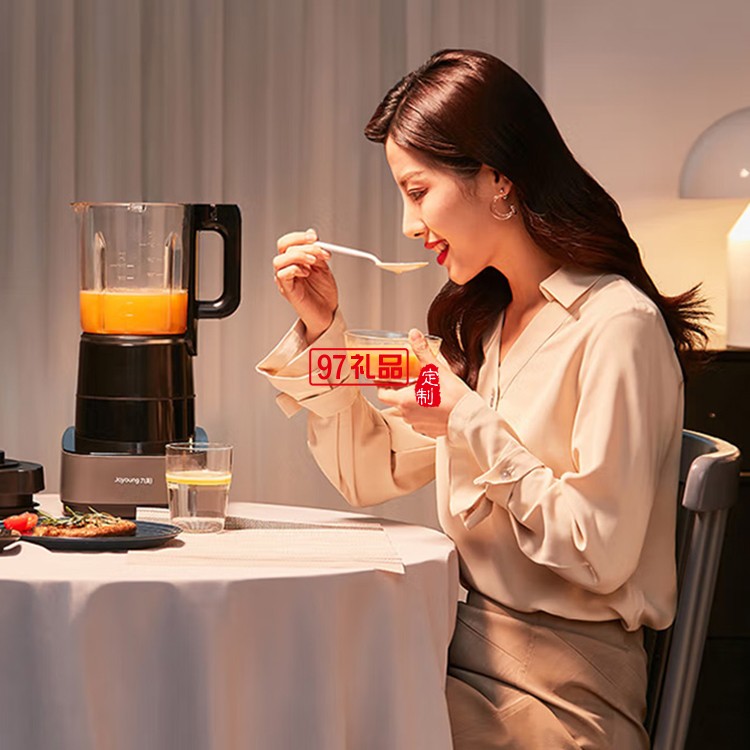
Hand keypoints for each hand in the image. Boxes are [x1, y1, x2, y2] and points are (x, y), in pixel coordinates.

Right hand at [274, 229, 337, 343]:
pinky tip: (306, 273)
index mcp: (296, 261)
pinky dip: (295, 269)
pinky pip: (282, 274)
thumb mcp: (324, 267)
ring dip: (299, 256)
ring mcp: (286, 279)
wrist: (328, 314)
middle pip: (283, 247)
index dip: (300, 236)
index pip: (289, 242)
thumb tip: (312, 235)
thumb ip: (317, 252)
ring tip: (313, 262)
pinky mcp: (287, 289)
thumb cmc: (324, 294)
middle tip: (318, 250)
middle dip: (302, 244)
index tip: (315, 237)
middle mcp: (288, 268)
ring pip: (280, 259)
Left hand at [376, 329, 470, 437]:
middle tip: (406, 380)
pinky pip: (419, 420)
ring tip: (422, 390)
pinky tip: (432, 403)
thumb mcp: (435, 369)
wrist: (468, 418)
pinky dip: (421, 411)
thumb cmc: (453, 397)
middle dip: (399, 390)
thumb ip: (422, 351)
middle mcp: (408, 414)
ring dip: (411, 401)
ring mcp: (417, 424)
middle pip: (395, 401)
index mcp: (405, 400)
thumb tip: (414, 336)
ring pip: (407, 411)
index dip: (381, 385)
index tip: (384, 378)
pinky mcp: (428, 430)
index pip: (382, 394)